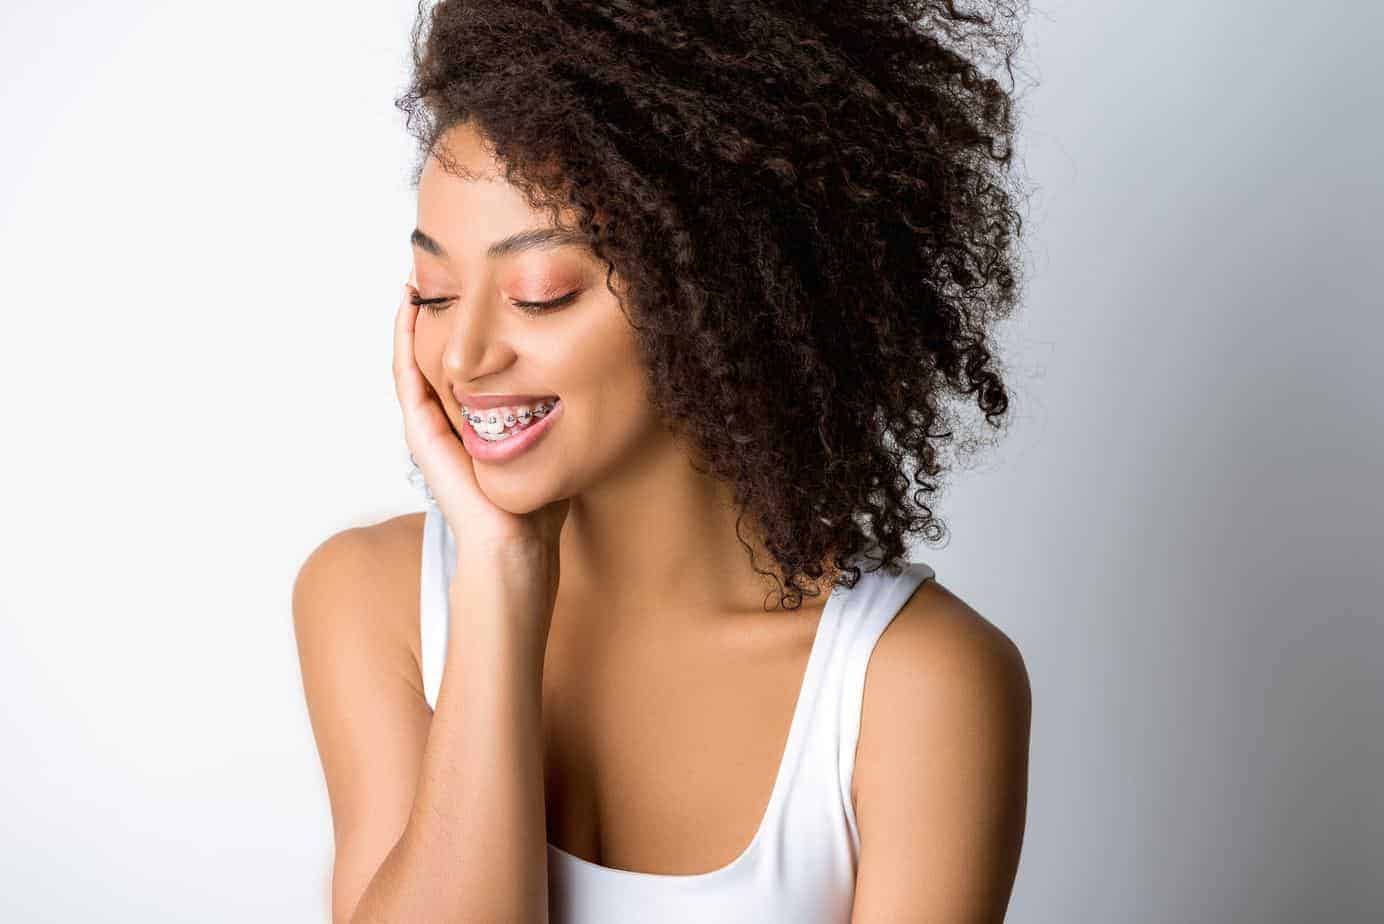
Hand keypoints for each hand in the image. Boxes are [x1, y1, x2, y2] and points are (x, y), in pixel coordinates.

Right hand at [392, 272, 570, 576]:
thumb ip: (560, 416)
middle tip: (436, 269)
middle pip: (436, 357)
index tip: (473, 289)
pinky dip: (403, 343)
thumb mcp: (554, 445)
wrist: (519, 555)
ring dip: (411, 320)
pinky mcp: (424, 438)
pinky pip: (407, 380)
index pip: (465, 366)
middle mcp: (449, 423)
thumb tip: (597, 379)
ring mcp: (431, 430)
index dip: (463, 328)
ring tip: (414, 277)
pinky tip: (406, 309)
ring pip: (414, 360)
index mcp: (476, 424)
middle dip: (438, 316)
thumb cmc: (540, 514)